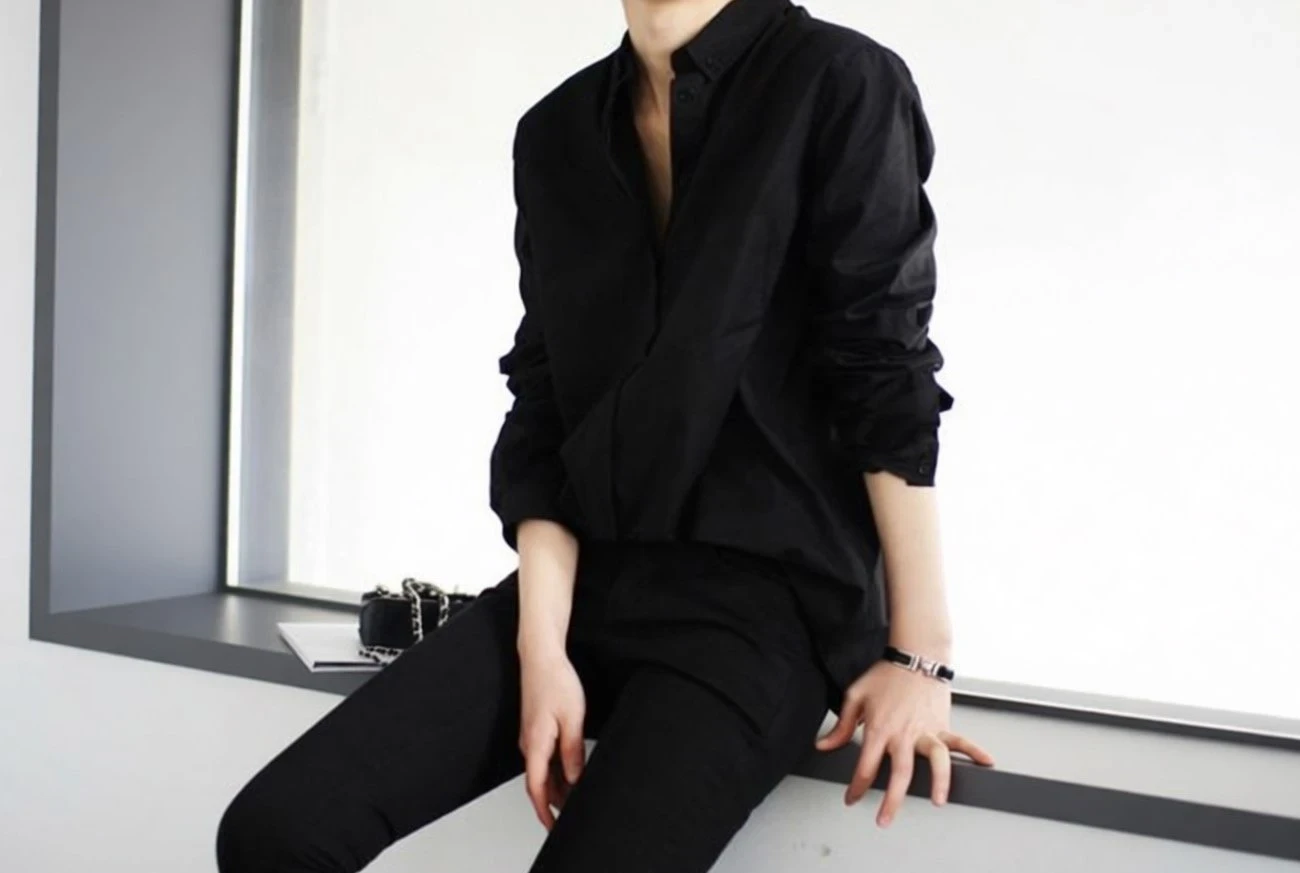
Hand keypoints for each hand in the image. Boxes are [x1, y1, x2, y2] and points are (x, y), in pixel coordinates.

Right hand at [519, 648, 586, 829]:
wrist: (541, 657)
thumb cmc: (554, 680)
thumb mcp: (572, 718)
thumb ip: (573, 751)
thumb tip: (575, 777)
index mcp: (535, 743)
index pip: (536, 787)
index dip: (544, 810)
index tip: (553, 826)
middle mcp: (529, 743)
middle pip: (539, 782)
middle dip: (554, 802)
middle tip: (572, 814)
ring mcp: (531, 736)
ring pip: (542, 770)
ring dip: (557, 786)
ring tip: (576, 796)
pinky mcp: (536, 729)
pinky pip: (544, 757)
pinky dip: (556, 770)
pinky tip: (571, 771)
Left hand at [815, 659, 993, 826]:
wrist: (914, 656)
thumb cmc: (885, 675)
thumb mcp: (855, 697)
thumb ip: (841, 726)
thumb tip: (823, 746)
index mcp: (879, 729)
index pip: (865, 766)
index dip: (857, 787)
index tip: (852, 799)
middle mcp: (903, 733)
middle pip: (899, 773)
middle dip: (892, 801)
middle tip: (885, 820)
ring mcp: (926, 730)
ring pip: (935, 761)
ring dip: (938, 782)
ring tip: (938, 801)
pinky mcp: (942, 724)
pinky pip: (960, 741)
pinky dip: (974, 751)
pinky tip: (986, 763)